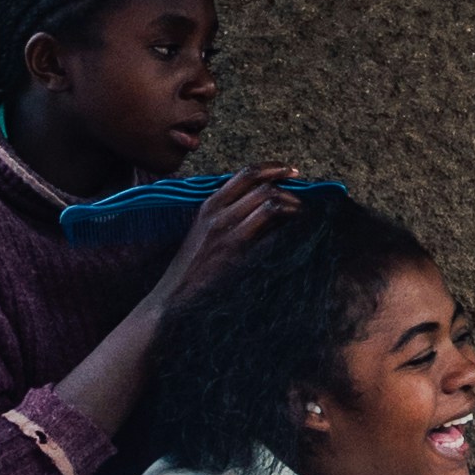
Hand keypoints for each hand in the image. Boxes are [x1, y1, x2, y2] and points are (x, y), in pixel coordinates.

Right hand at [37, 170, 299, 474]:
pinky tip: (296, 227)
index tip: (290, 171)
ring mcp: (224, 227)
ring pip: (266, 196)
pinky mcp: (234, 246)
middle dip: (285, 180)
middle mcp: (214, 212)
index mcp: (207, 208)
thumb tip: (259, 220)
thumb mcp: (205, 243)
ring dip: (290, 200)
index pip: (242, 175)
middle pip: (257, 180)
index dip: (270, 168)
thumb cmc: (189, 280)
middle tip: (305, 186)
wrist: (170, 305)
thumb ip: (225, 226)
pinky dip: (286, 216)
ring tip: (302, 212)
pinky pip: (267, 217)